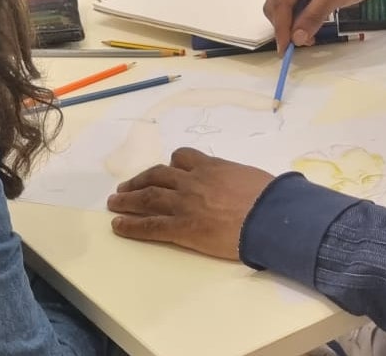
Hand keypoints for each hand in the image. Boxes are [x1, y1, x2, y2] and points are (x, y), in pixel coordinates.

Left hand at [107, 147, 274, 260]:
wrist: (270, 217)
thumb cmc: (271, 197)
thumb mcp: (254, 177)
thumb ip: (241, 178)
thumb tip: (248, 184)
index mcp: (212, 167)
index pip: (183, 158)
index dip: (172, 164)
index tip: (167, 168)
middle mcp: (192, 181)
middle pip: (157, 176)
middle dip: (139, 181)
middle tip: (126, 186)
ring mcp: (184, 204)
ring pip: (147, 197)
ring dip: (128, 199)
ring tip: (114, 202)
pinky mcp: (181, 228)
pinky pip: (150, 225)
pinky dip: (131, 225)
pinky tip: (118, 225)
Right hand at [263, 0, 385, 50]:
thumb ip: (313, 16)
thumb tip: (296, 38)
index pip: (280, 1)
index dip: (281, 27)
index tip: (285, 48)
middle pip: (276, 6)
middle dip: (285, 26)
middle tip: (299, 44)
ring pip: (284, 9)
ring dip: (292, 26)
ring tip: (307, 37)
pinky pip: (294, 8)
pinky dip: (299, 20)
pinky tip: (309, 28)